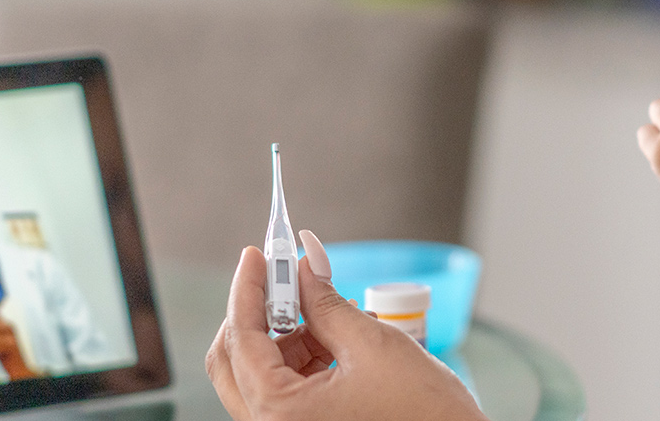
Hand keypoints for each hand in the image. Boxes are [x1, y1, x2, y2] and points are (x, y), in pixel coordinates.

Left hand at [206, 230, 486, 420]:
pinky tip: (330, 338)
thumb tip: (305, 263)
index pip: (241, 338)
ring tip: (322, 309)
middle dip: (258, 312)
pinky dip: (298, 360)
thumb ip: (327, 301)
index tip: (258, 255)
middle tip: (281, 277)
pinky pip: (283, 392)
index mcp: (280, 412)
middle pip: (235, 360)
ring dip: (282, 336)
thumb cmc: (424, 415)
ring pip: (259, 375)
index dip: (248, 288)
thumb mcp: (372, 345)